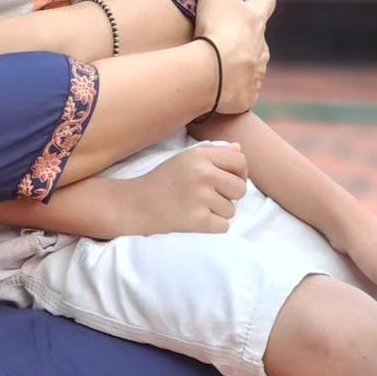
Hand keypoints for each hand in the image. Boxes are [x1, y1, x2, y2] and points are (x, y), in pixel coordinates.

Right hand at [105, 144, 248, 235]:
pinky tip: (195, 218)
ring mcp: (201, 197)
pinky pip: (223, 226)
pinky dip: (212, 226)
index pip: (240, 161)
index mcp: (201, 156)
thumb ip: (213, 152)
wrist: (135, 204)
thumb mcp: (184, 158)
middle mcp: (203, 173)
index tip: (227, 180)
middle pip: (241, 188)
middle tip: (209, 197)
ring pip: (232, 210)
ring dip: (217, 212)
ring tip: (196, 206)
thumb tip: (239, 149)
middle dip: (230, 196)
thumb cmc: (162, 180)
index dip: (239, 173)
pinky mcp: (198, 220)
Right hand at [194, 0, 274, 113]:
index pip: (266, 0)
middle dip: (244, 30)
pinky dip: (231, 85)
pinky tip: (215, 85)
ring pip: (252, 63)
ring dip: (239, 59)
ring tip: (217, 59)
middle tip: (222, 27)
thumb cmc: (217, 27)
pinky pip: (241, 89)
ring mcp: (256, 73)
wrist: (215, 74)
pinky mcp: (245, 96)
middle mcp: (261, 47)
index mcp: (256, 20)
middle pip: (259, 35)